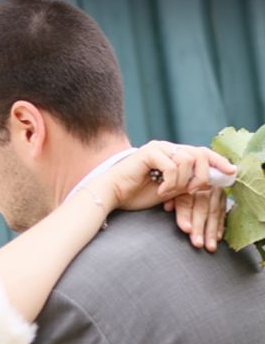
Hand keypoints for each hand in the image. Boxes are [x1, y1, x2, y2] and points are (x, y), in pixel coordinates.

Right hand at [105, 141, 234, 210]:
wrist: (113, 195)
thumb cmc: (136, 194)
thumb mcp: (170, 190)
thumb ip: (188, 183)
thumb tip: (211, 181)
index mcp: (173, 155)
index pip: (201, 152)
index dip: (218, 160)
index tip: (230, 172)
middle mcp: (167, 147)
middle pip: (199, 154)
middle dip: (201, 176)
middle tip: (191, 191)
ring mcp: (158, 148)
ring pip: (187, 161)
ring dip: (182, 182)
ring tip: (168, 193)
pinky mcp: (150, 152)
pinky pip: (173, 166)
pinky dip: (171, 182)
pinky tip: (161, 191)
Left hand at [163, 187, 226, 251]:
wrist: (193, 171)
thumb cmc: (177, 184)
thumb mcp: (171, 187)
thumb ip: (169, 197)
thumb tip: (168, 207)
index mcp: (187, 182)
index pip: (186, 200)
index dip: (185, 215)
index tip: (186, 229)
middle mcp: (203, 185)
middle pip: (202, 208)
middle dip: (199, 227)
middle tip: (197, 243)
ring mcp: (215, 190)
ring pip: (214, 212)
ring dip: (211, 231)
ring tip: (209, 246)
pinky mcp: (223, 195)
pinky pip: (223, 212)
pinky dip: (220, 226)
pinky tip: (217, 238)